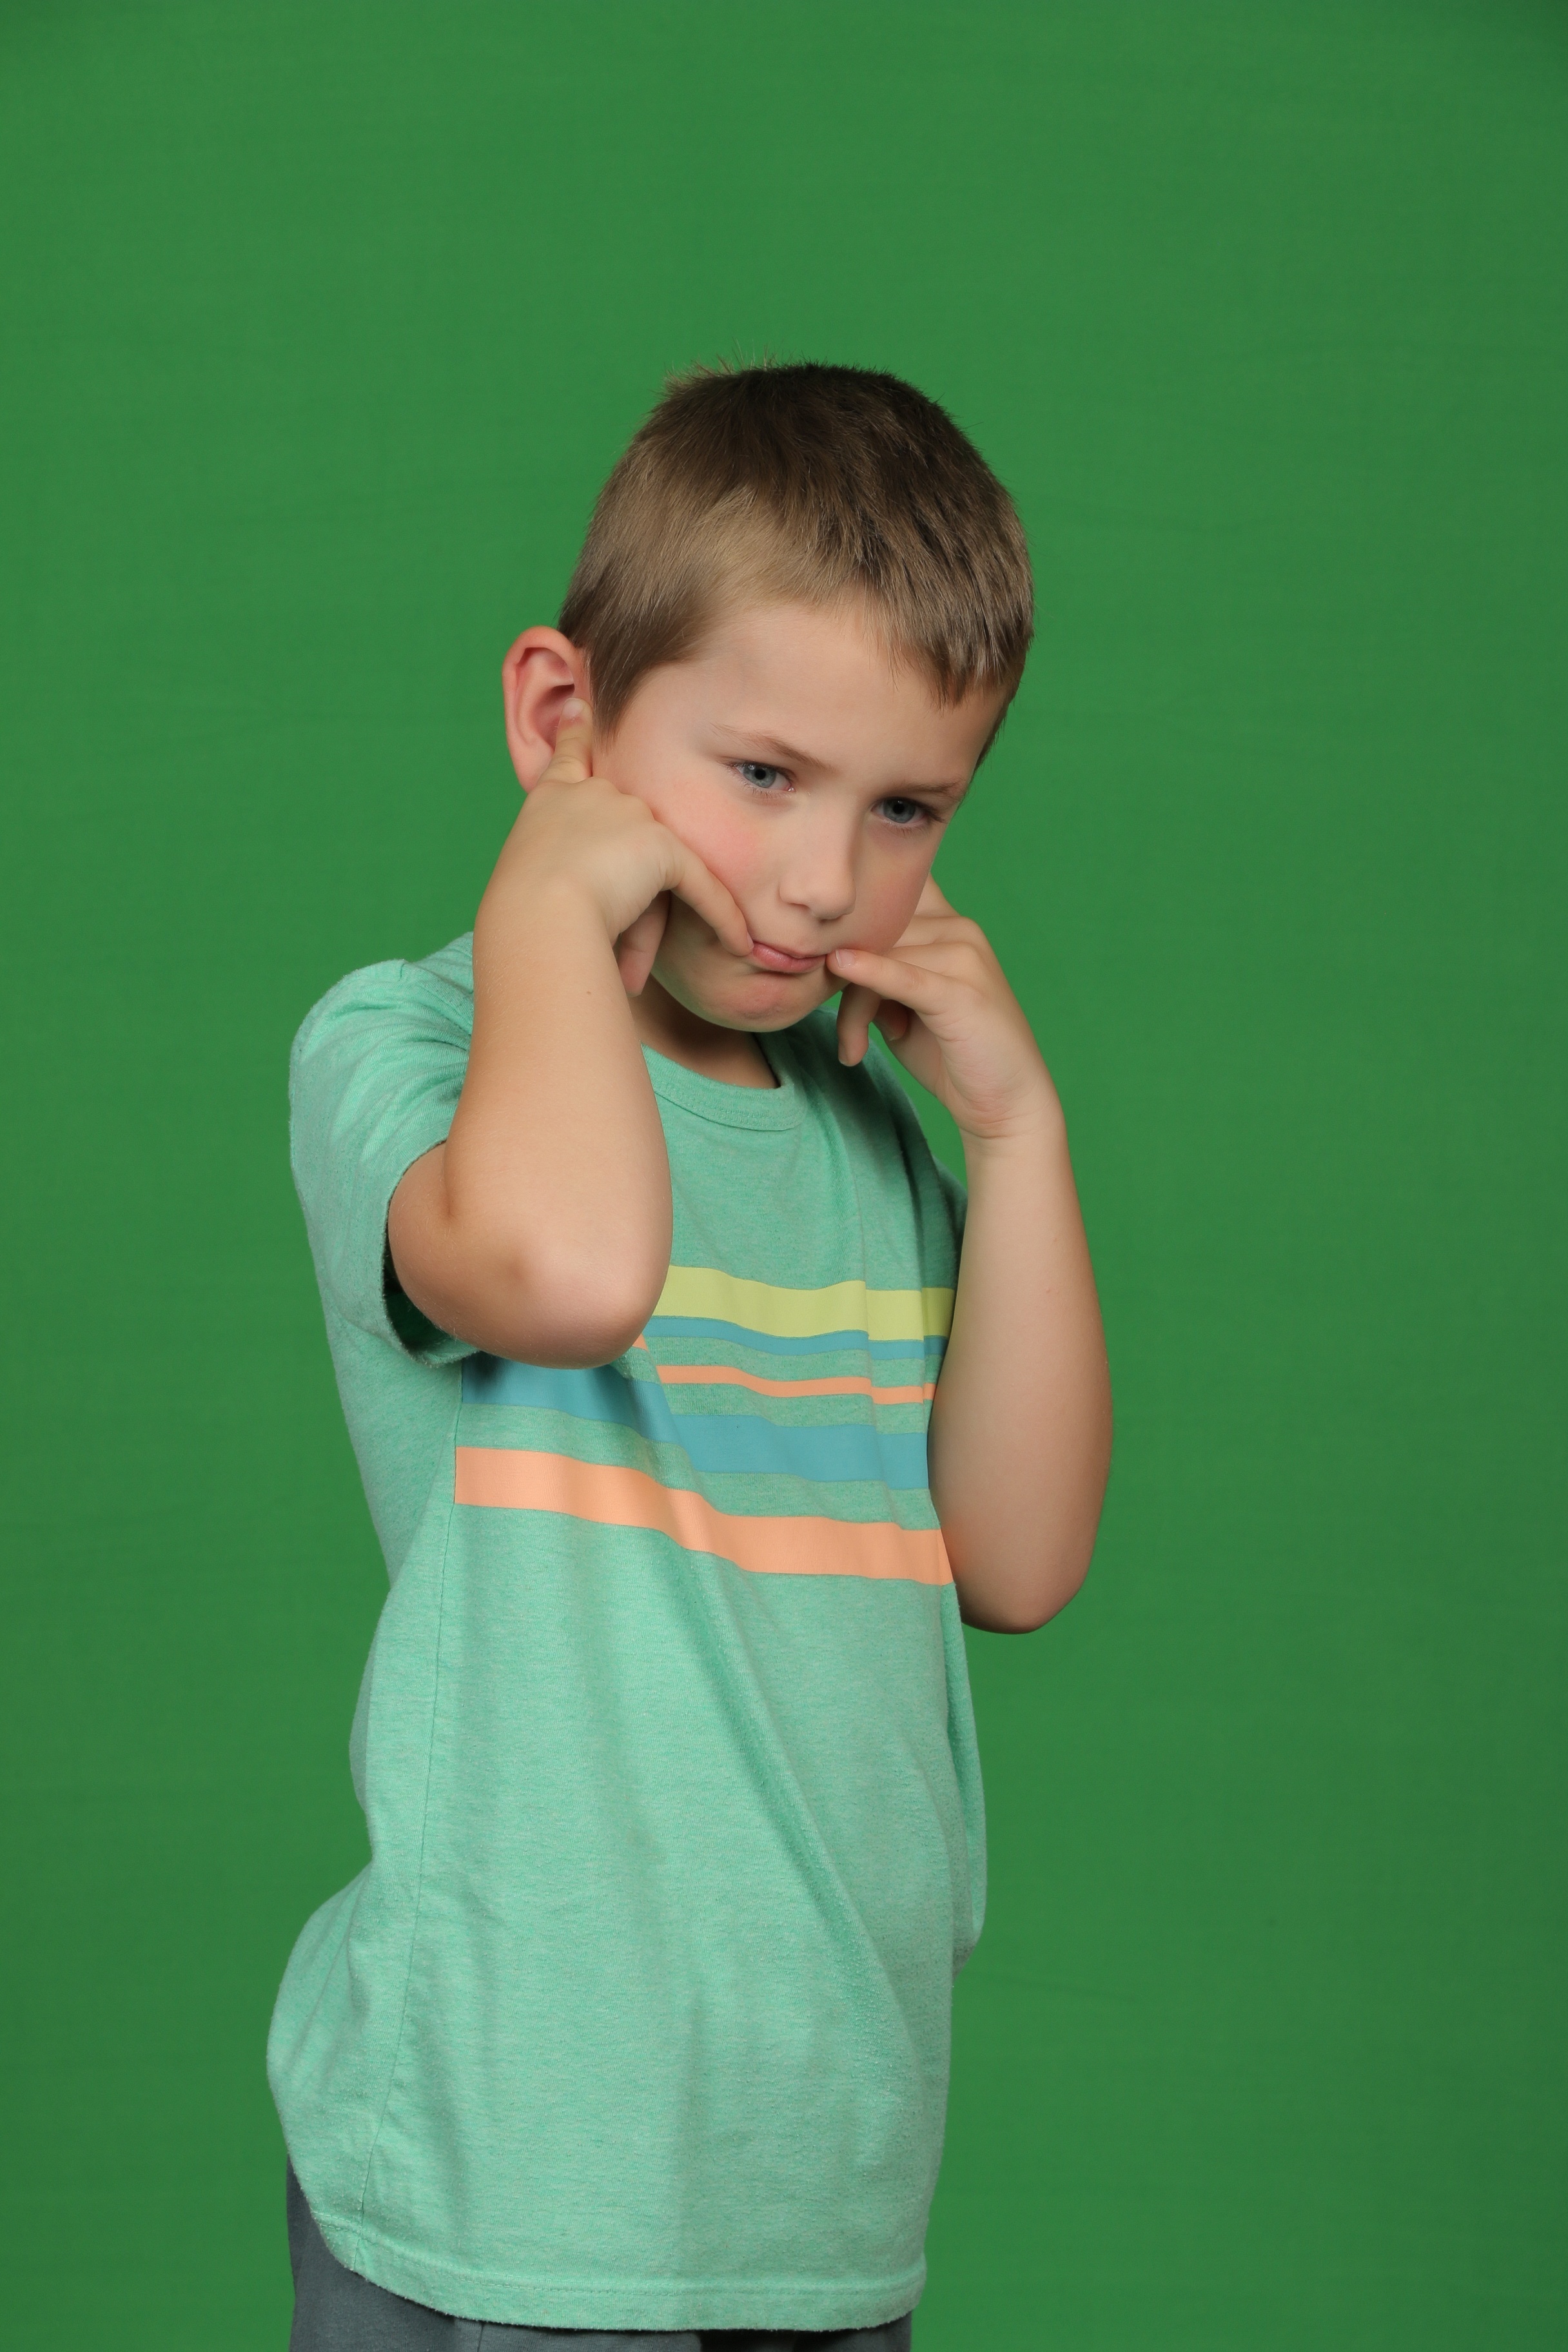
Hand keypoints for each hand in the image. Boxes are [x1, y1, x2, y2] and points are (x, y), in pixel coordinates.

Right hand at [482, 702, 751, 992]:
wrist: (535, 918)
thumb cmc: (519, 923)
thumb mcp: (527, 890)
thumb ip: (557, 882)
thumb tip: (585, 921)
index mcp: (550, 802)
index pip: (570, 757)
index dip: (577, 732)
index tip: (582, 706)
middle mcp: (591, 796)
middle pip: (630, 833)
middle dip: (632, 878)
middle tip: (628, 902)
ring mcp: (628, 814)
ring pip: (662, 871)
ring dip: (656, 926)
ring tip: (670, 962)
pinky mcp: (660, 845)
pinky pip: (701, 887)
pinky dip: (721, 919)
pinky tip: (741, 944)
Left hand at [829, 880, 1059, 1145]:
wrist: (1006, 1102)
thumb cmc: (951, 1054)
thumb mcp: (901, 1009)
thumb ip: (873, 978)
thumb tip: (833, 963)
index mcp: (947, 924)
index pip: (890, 892)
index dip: (851, 913)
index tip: (815, 952)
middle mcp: (960, 928)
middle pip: (874, 932)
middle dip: (842, 982)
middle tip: (845, 1035)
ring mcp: (965, 956)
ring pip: (880, 957)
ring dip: (853, 1008)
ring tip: (852, 1049)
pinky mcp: (962, 992)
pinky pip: (904, 976)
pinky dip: (871, 973)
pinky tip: (842, 967)